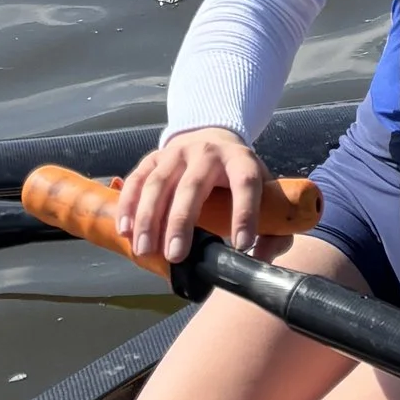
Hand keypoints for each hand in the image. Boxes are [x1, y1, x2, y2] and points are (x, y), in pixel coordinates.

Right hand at [117, 126, 270, 265]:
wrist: (213, 139)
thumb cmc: (239, 177)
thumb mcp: (265, 194)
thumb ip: (274, 228)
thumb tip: (262, 260)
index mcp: (241, 160)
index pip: (246, 184)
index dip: (245, 213)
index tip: (242, 246)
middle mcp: (208, 152)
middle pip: (192, 186)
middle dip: (181, 222)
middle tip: (175, 256)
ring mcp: (177, 152)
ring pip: (159, 183)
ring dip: (149, 218)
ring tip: (145, 251)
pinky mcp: (154, 156)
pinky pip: (137, 179)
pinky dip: (128, 205)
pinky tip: (125, 231)